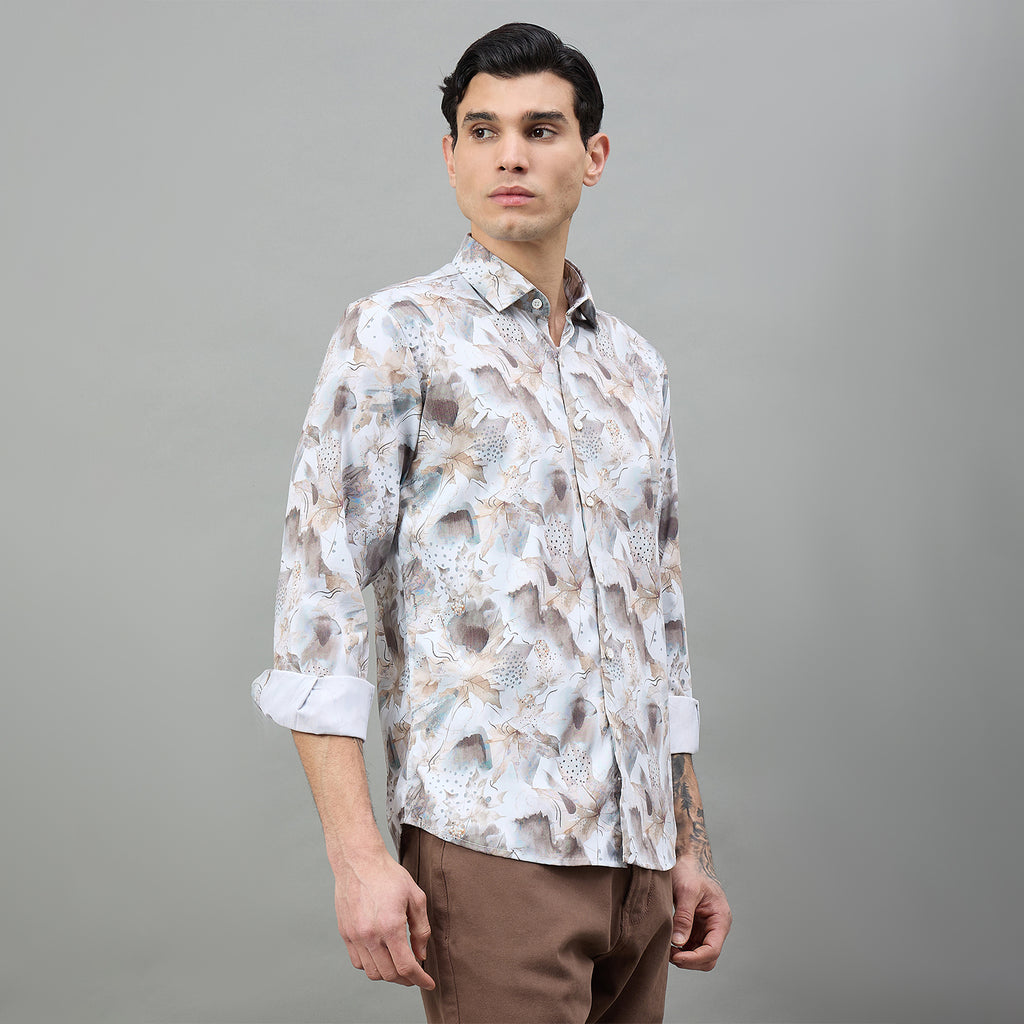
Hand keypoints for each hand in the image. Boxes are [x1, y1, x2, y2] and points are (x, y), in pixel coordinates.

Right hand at [333, 849, 434, 989]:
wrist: (359, 861)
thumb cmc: (389, 875)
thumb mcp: (415, 897)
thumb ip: (421, 929)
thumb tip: (421, 954)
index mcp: (390, 926)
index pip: (406, 966)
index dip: (420, 979)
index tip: (428, 982)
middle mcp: (370, 935)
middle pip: (389, 974)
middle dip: (406, 979)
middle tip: (416, 974)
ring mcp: (355, 936)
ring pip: (372, 972)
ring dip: (388, 974)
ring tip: (399, 966)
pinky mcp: (345, 934)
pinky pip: (358, 962)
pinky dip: (371, 966)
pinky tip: (381, 956)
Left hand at [669, 855, 731, 971]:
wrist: (686, 858)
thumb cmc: (689, 870)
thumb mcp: (686, 891)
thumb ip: (684, 917)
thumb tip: (678, 942)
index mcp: (720, 918)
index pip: (713, 950)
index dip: (695, 958)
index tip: (676, 956)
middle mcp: (716, 927)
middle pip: (708, 958)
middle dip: (689, 960)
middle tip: (668, 953)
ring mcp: (706, 928)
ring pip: (699, 955)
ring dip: (684, 957)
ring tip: (666, 948)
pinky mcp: (696, 927)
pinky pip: (691, 947)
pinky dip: (680, 950)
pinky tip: (668, 943)